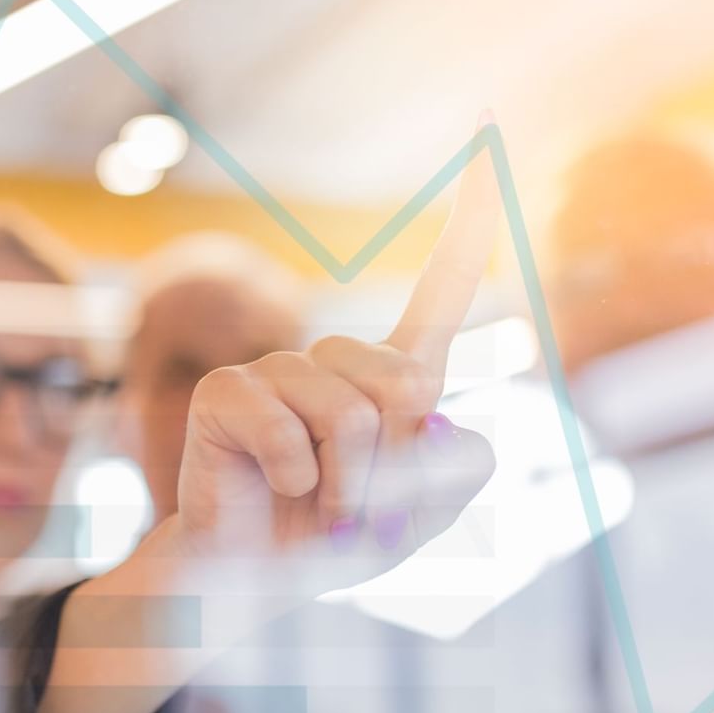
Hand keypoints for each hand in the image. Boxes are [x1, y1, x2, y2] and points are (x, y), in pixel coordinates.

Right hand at [166, 112, 500, 594]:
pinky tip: (277, 489)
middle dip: (392, 469)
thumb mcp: (421, 516)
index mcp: (389, 376)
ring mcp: (277, 370)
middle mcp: (335, 359)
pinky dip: (295, 482)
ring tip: (318, 505)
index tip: (487, 131)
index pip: (441, 290)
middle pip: (405, 386)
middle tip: (355, 506)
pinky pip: (285, 432)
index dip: (471, 221)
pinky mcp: (227, 391)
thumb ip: (457, 469)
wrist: (250, 581)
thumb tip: (427, 400)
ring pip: (350, 415)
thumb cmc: (335, 537)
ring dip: (345, 487)